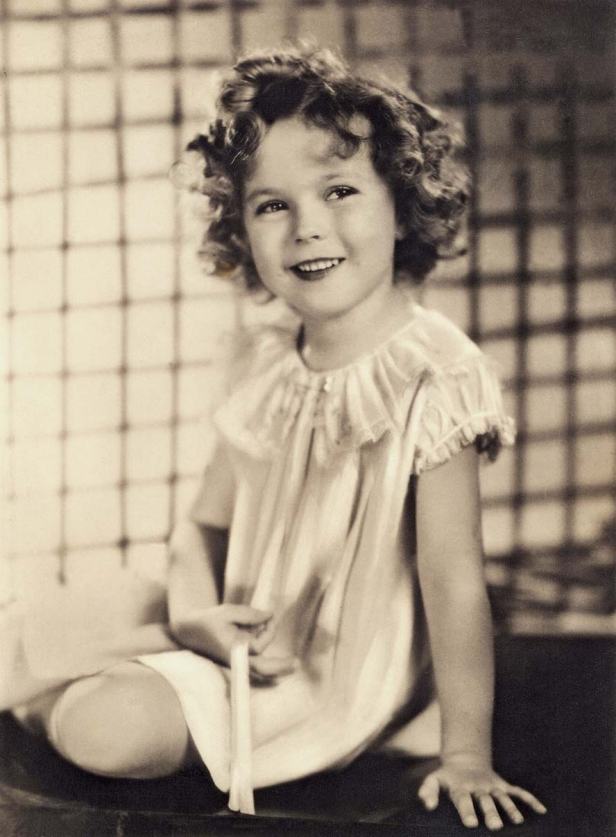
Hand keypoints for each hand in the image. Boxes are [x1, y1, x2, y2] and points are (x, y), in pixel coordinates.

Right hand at [170, 604, 295, 681]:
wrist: (189, 631)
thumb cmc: (208, 621)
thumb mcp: (228, 612)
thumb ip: (250, 614)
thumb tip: (269, 615)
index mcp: (233, 649)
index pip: (258, 646)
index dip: (268, 631)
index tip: (269, 617)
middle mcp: (237, 658)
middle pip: (262, 669)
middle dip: (280, 667)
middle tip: (297, 663)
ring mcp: (237, 660)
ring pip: (260, 661)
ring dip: (270, 649)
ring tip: (270, 627)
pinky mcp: (238, 657)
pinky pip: (255, 660)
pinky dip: (264, 651)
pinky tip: (267, 634)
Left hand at [418, 756, 546, 829]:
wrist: (464, 761)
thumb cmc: (448, 778)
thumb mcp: (434, 780)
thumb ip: (428, 791)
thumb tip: (427, 806)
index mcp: (461, 788)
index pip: (464, 800)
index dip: (466, 811)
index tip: (470, 823)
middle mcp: (478, 788)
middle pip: (485, 801)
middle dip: (491, 813)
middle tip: (495, 826)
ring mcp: (492, 787)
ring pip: (502, 797)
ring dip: (510, 808)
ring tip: (518, 821)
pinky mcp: (503, 786)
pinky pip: (518, 792)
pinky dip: (530, 800)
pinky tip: (542, 810)